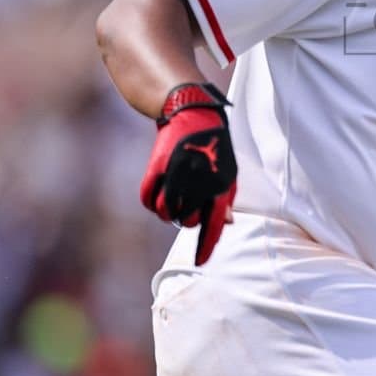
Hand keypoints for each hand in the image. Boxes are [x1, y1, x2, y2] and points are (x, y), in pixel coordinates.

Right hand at [140, 83, 237, 264]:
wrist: (192, 113)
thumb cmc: (212, 146)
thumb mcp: (226, 171)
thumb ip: (224, 198)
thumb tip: (227, 224)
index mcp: (222, 185)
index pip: (215, 224)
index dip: (207, 246)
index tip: (201, 262)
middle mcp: (200, 183)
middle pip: (187, 222)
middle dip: (185, 218)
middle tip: (185, 202)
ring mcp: (178, 175)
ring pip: (166, 213)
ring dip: (167, 210)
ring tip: (172, 195)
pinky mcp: (158, 168)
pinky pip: (148, 200)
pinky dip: (152, 200)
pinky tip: (158, 191)